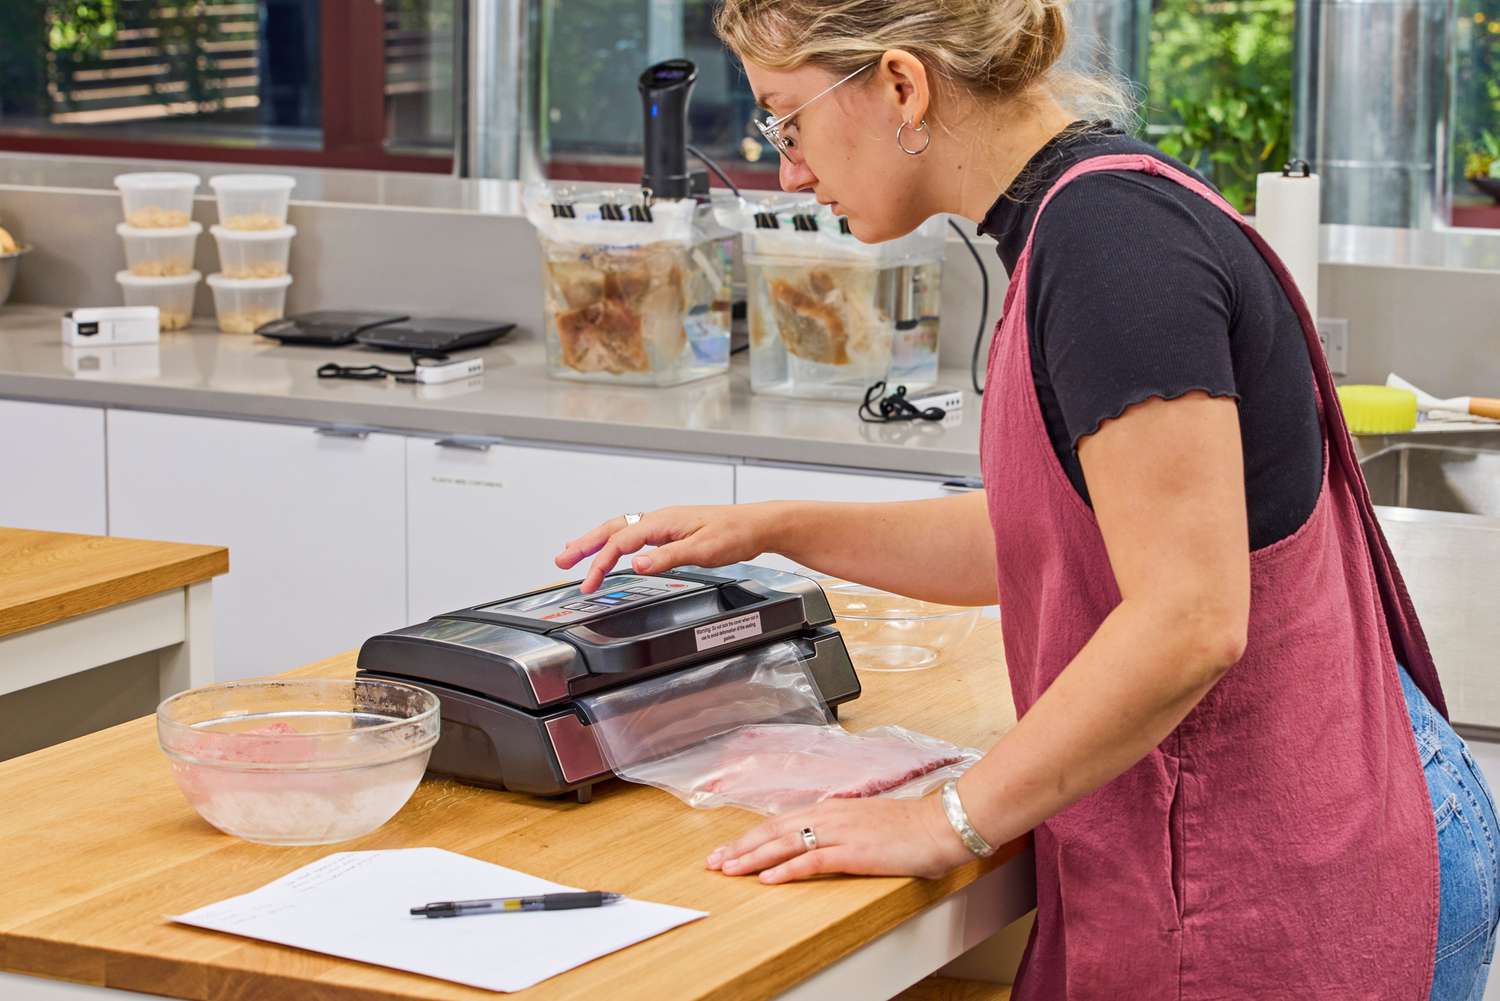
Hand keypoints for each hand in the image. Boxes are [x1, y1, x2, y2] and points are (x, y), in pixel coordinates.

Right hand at [554, 503, 788, 592]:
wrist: (757, 525)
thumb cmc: (735, 534)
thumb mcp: (702, 550)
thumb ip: (667, 557)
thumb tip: (636, 564)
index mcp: (662, 522)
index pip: (621, 542)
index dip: (600, 562)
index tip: (588, 583)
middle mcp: (659, 519)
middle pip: (612, 530)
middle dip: (584, 545)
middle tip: (561, 560)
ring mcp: (664, 524)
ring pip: (621, 530)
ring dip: (596, 542)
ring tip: (574, 552)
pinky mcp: (671, 531)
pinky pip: (634, 534)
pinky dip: (616, 542)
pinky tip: (613, 550)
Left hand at [705, 795, 974, 883]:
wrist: (941, 825)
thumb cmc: (910, 826)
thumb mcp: (867, 823)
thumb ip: (842, 828)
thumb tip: (822, 839)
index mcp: (831, 809)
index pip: (781, 822)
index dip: (752, 836)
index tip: (728, 849)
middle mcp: (829, 816)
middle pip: (774, 831)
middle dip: (741, 847)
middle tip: (714, 862)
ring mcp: (840, 833)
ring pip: (785, 844)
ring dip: (754, 858)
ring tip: (729, 870)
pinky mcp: (853, 852)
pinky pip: (812, 861)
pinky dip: (786, 870)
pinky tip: (768, 879)